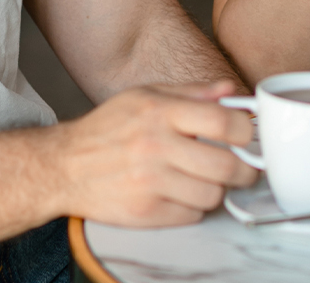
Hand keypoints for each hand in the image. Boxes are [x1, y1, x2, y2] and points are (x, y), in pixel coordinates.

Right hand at [51, 81, 256, 226]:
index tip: (247, 137)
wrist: (63, 166)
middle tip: (242, 168)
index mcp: (159, 112)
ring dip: (215, 190)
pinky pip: (191, 216)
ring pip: (212, 195)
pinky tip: (178, 194)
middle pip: (226, 166)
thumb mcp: (145, 96)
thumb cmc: (106, 129)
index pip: (223, 122)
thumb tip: (231, 93)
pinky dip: (191, 208)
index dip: (246, 132)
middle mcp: (154, 146)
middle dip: (244, 170)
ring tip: (203, 180)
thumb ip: (192, 93)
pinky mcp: (144, 213)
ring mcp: (149, 182)